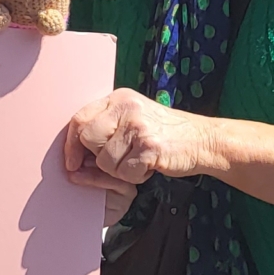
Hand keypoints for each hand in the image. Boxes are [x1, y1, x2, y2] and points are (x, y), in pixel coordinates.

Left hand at [64, 87, 221, 190]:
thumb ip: (105, 126)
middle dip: (97, 158)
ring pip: (105, 161)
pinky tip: (148, 166)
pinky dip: (134, 177)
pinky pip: (124, 173)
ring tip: (138, 160)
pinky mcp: (150, 146)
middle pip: (87, 140)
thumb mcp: (133, 117)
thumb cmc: (163, 133)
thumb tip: (73, 154)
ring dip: (120, 170)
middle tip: (119, 160)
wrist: (202, 140)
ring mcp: (139, 126)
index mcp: (118, 98)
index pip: (79, 119)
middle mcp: (127, 108)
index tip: (72, 162)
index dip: (70, 144)